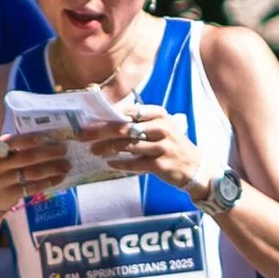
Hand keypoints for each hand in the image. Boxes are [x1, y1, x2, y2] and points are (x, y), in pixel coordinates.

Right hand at [0, 131, 72, 215]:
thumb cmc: (0, 172)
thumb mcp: (2, 158)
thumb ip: (17, 149)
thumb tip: (47, 140)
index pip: (12, 142)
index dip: (29, 139)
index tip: (45, 137)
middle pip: (26, 157)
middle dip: (48, 153)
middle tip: (64, 150)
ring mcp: (3, 180)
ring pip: (31, 173)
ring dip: (52, 168)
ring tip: (66, 165)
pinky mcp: (10, 194)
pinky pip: (32, 187)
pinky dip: (47, 182)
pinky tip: (59, 178)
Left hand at [84, 101, 207, 195]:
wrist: (194, 167)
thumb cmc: (171, 145)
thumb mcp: (160, 127)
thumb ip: (139, 122)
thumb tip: (108, 118)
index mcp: (159, 115)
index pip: (130, 111)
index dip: (108, 114)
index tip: (90, 118)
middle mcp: (161, 128)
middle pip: (124, 128)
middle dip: (101, 131)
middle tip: (84, 135)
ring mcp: (161, 147)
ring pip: (127, 146)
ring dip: (107, 148)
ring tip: (93, 150)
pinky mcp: (160, 165)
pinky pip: (134, 163)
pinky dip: (120, 164)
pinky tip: (109, 163)